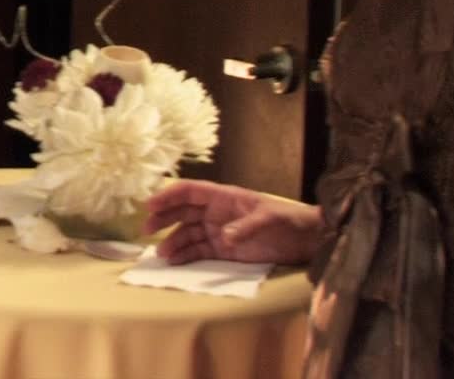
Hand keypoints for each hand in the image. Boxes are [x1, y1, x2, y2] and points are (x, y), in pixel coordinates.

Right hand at [145, 179, 320, 264]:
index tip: (150, 204)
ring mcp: (218, 231)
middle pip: (182, 212)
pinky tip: (174, 262)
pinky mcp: (223, 250)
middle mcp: (216, 212)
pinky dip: (185, 255)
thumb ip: (246, 226)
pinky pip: (198, 251)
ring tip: (162, 255)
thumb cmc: (289, 221)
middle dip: (163, 219)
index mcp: (223, 197)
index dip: (168, 196)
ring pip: (187, 233)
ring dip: (172, 242)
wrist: (306, 240)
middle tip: (147, 230)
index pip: (189, 192)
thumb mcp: (270, 219)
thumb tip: (223, 236)